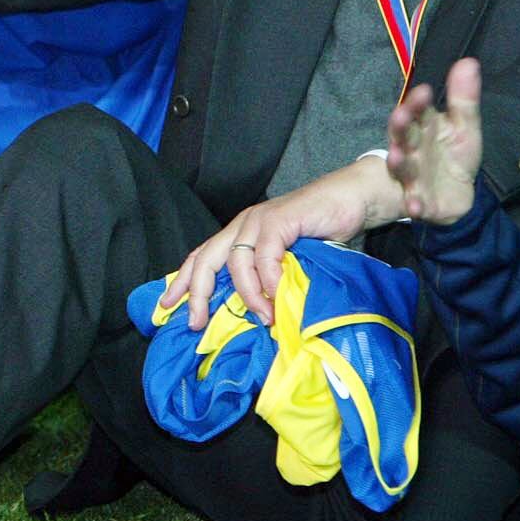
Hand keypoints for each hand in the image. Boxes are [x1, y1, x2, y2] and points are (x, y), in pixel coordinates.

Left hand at [158, 155, 394, 329]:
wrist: (352, 198)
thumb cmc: (322, 232)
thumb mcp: (290, 260)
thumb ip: (271, 280)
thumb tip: (258, 317)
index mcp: (238, 234)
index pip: (201, 258)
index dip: (182, 283)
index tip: (167, 308)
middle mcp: (242, 225)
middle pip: (206, 260)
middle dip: (196, 293)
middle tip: (196, 322)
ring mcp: (259, 220)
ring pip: (235, 261)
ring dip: (247, 295)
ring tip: (262, 318)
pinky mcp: (280, 220)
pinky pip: (264, 254)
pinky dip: (268, 278)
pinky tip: (276, 296)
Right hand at [386, 57, 482, 225]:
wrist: (455, 194)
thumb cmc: (453, 154)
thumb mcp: (464, 125)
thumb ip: (464, 97)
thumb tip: (469, 61)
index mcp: (422, 128)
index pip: (417, 111)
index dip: (418, 102)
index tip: (425, 92)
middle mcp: (412, 149)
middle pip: (403, 135)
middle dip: (401, 126)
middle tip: (400, 115)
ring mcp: (413, 175)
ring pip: (403, 167)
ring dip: (399, 162)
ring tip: (398, 157)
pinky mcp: (420, 200)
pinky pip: (415, 202)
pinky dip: (414, 204)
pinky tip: (414, 206)